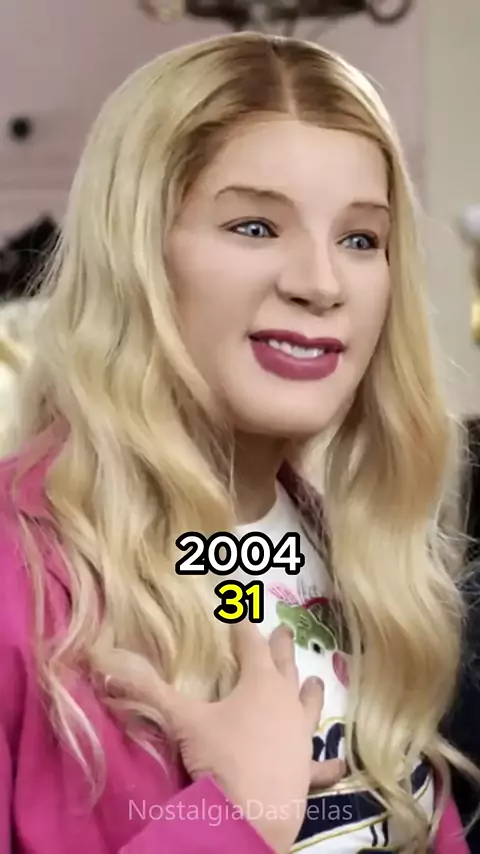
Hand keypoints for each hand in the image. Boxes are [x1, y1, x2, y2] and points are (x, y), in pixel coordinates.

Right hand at [129, 621, 343, 853]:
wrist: (252, 812)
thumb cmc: (221, 756)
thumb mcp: (183, 721)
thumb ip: (150, 692)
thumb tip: (113, 668)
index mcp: (259, 683)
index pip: (252, 646)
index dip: (245, 630)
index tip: (242, 615)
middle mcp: (286, 703)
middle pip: (284, 667)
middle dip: (281, 647)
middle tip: (284, 630)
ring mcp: (301, 735)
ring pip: (309, 705)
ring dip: (310, 692)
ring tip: (315, 679)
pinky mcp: (307, 769)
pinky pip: (321, 763)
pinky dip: (328, 762)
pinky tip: (339, 763)